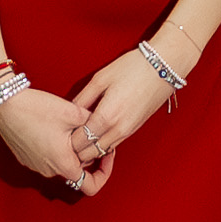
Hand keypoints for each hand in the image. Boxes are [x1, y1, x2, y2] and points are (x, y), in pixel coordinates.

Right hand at [0, 82, 106, 194]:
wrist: (4, 104)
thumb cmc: (37, 109)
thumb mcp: (73, 112)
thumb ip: (93, 123)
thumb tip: (103, 125)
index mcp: (63, 164)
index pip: (91, 186)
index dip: (104, 173)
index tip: (107, 154)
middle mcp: (49, 171)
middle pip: (78, 171)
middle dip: (88, 154)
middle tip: (91, 132)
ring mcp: (36, 166)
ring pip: (62, 164)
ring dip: (72, 150)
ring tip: (73, 126)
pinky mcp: (26, 157)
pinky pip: (48, 158)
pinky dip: (57, 148)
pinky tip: (55, 127)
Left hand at [72, 48, 181, 168]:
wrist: (163, 68)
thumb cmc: (131, 68)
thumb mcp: (100, 78)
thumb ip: (82, 98)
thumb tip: (67, 112)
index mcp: (106, 117)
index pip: (80, 141)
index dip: (66, 141)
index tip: (58, 134)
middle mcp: (117, 130)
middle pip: (90, 153)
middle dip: (76, 150)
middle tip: (64, 139)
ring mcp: (127, 132)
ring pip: (102, 152)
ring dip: (88, 150)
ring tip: (76, 138)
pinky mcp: (133, 130)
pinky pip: (112, 145)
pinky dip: (101, 145)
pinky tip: (93, 134)